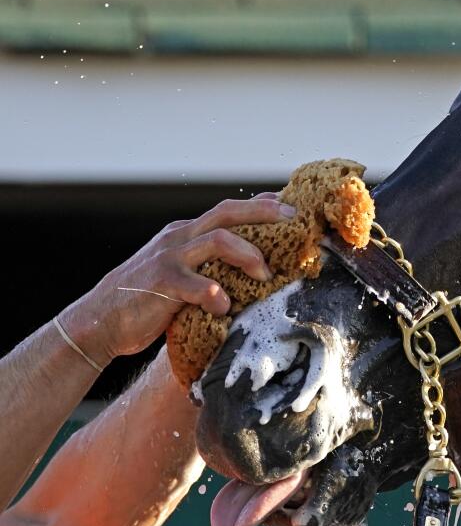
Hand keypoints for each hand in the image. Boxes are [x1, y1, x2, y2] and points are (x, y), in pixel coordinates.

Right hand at [59, 193, 294, 366]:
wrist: (100, 320)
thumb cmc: (150, 300)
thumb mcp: (183, 273)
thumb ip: (211, 265)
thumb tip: (254, 268)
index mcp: (187, 233)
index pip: (229, 210)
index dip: (261, 205)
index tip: (291, 205)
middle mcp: (179, 237)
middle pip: (227, 213)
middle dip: (264, 213)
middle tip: (294, 220)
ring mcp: (169, 258)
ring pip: (217, 240)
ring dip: (248, 256)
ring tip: (265, 276)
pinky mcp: (160, 282)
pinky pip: (195, 284)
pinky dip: (214, 294)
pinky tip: (223, 306)